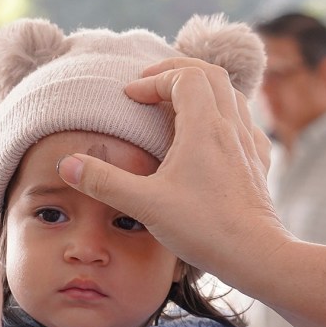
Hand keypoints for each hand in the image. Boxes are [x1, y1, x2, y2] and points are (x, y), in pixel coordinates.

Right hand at [57, 58, 290, 288]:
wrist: (255, 255)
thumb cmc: (203, 229)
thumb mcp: (144, 204)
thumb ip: (104, 182)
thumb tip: (67, 163)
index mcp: (204, 126)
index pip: (183, 77)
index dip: (154, 79)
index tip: (130, 96)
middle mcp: (231, 126)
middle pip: (210, 74)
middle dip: (177, 71)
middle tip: (150, 84)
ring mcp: (249, 143)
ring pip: (231, 94)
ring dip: (202, 88)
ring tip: (176, 102)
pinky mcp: (258, 163)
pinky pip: (244, 121)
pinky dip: (224, 112)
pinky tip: (213, 132)